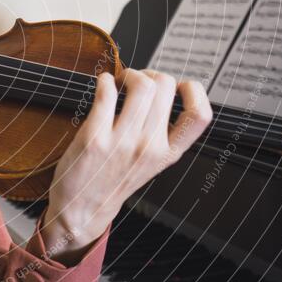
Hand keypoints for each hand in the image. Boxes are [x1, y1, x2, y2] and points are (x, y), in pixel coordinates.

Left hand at [39, 69, 211, 263]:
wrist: (82, 208)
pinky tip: (103, 85)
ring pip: (141, 85)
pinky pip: (107, 92)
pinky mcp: (94, 137)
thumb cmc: (113, 179)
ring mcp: (122, 142)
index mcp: (168, 153)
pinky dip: (105, 80)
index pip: (199, 116)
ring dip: (128, 73)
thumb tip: (162, 89)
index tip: (179, 85)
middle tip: (136, 81)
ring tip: (119, 81)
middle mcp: (149, 147)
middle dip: (151, 73)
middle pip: (166, 86)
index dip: (196, 90)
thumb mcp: (149, 163)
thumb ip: (160, 132)